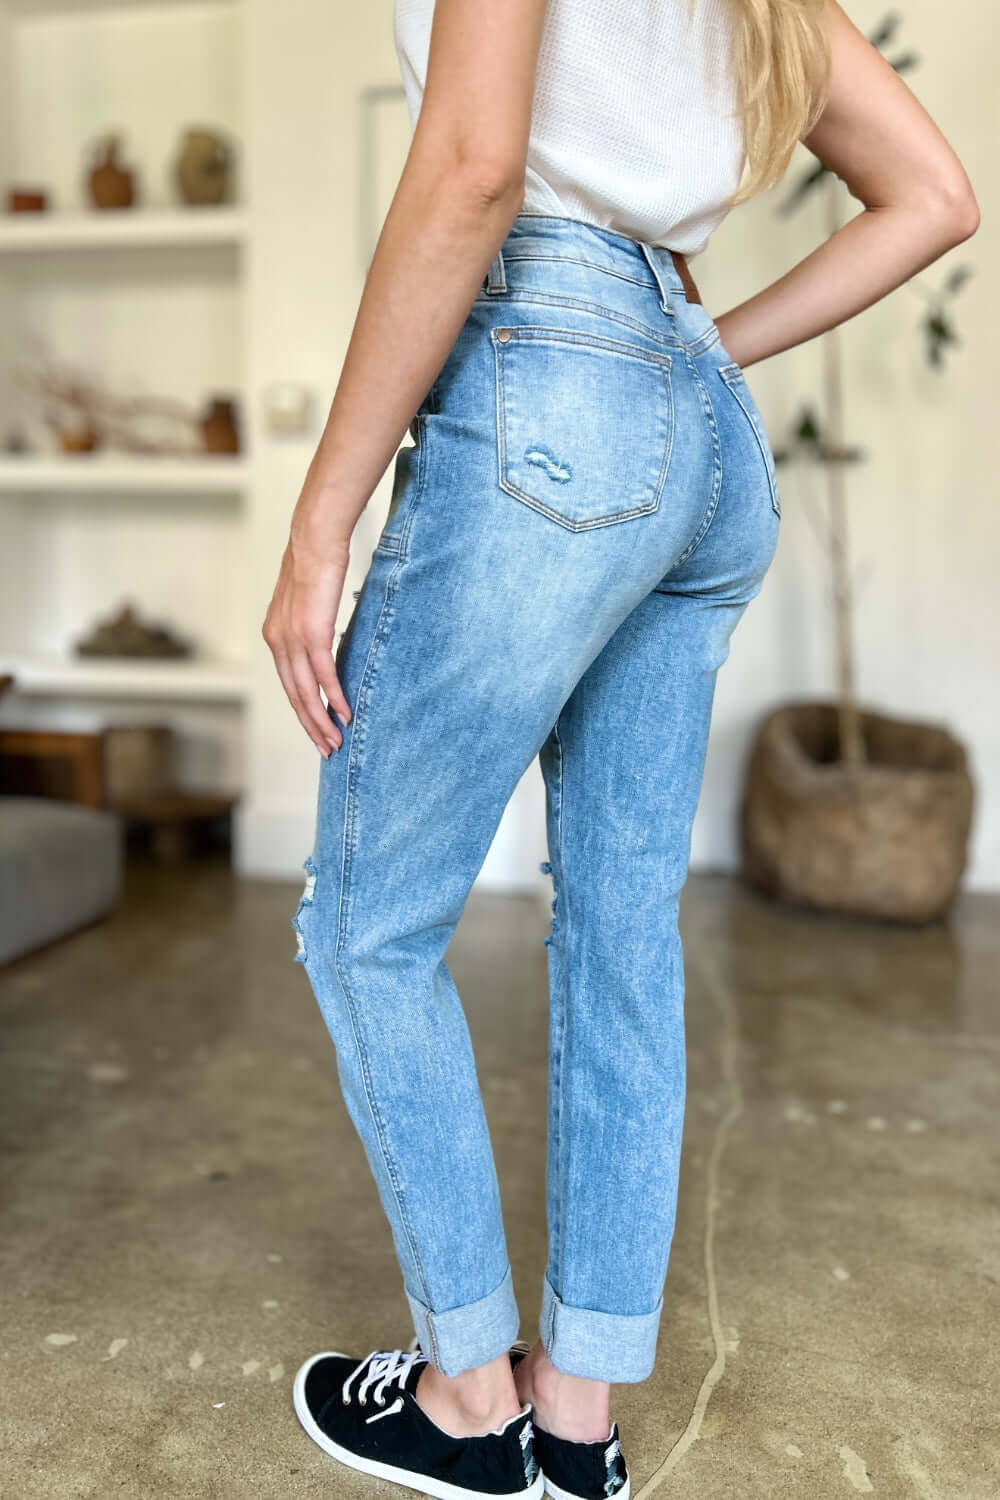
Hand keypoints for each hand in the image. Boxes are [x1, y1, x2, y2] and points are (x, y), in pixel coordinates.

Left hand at [261, 522, 352, 757]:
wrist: (315, 539)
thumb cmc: (317, 563)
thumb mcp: (308, 601)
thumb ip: (311, 624)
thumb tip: (325, 640)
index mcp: (275, 635)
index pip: (289, 684)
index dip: (303, 711)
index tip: (317, 731)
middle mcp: (279, 641)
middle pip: (294, 695)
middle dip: (311, 726)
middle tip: (327, 749)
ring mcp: (293, 638)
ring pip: (306, 691)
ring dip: (322, 720)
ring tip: (336, 740)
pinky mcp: (312, 633)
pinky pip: (323, 674)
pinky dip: (335, 696)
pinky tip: (344, 713)